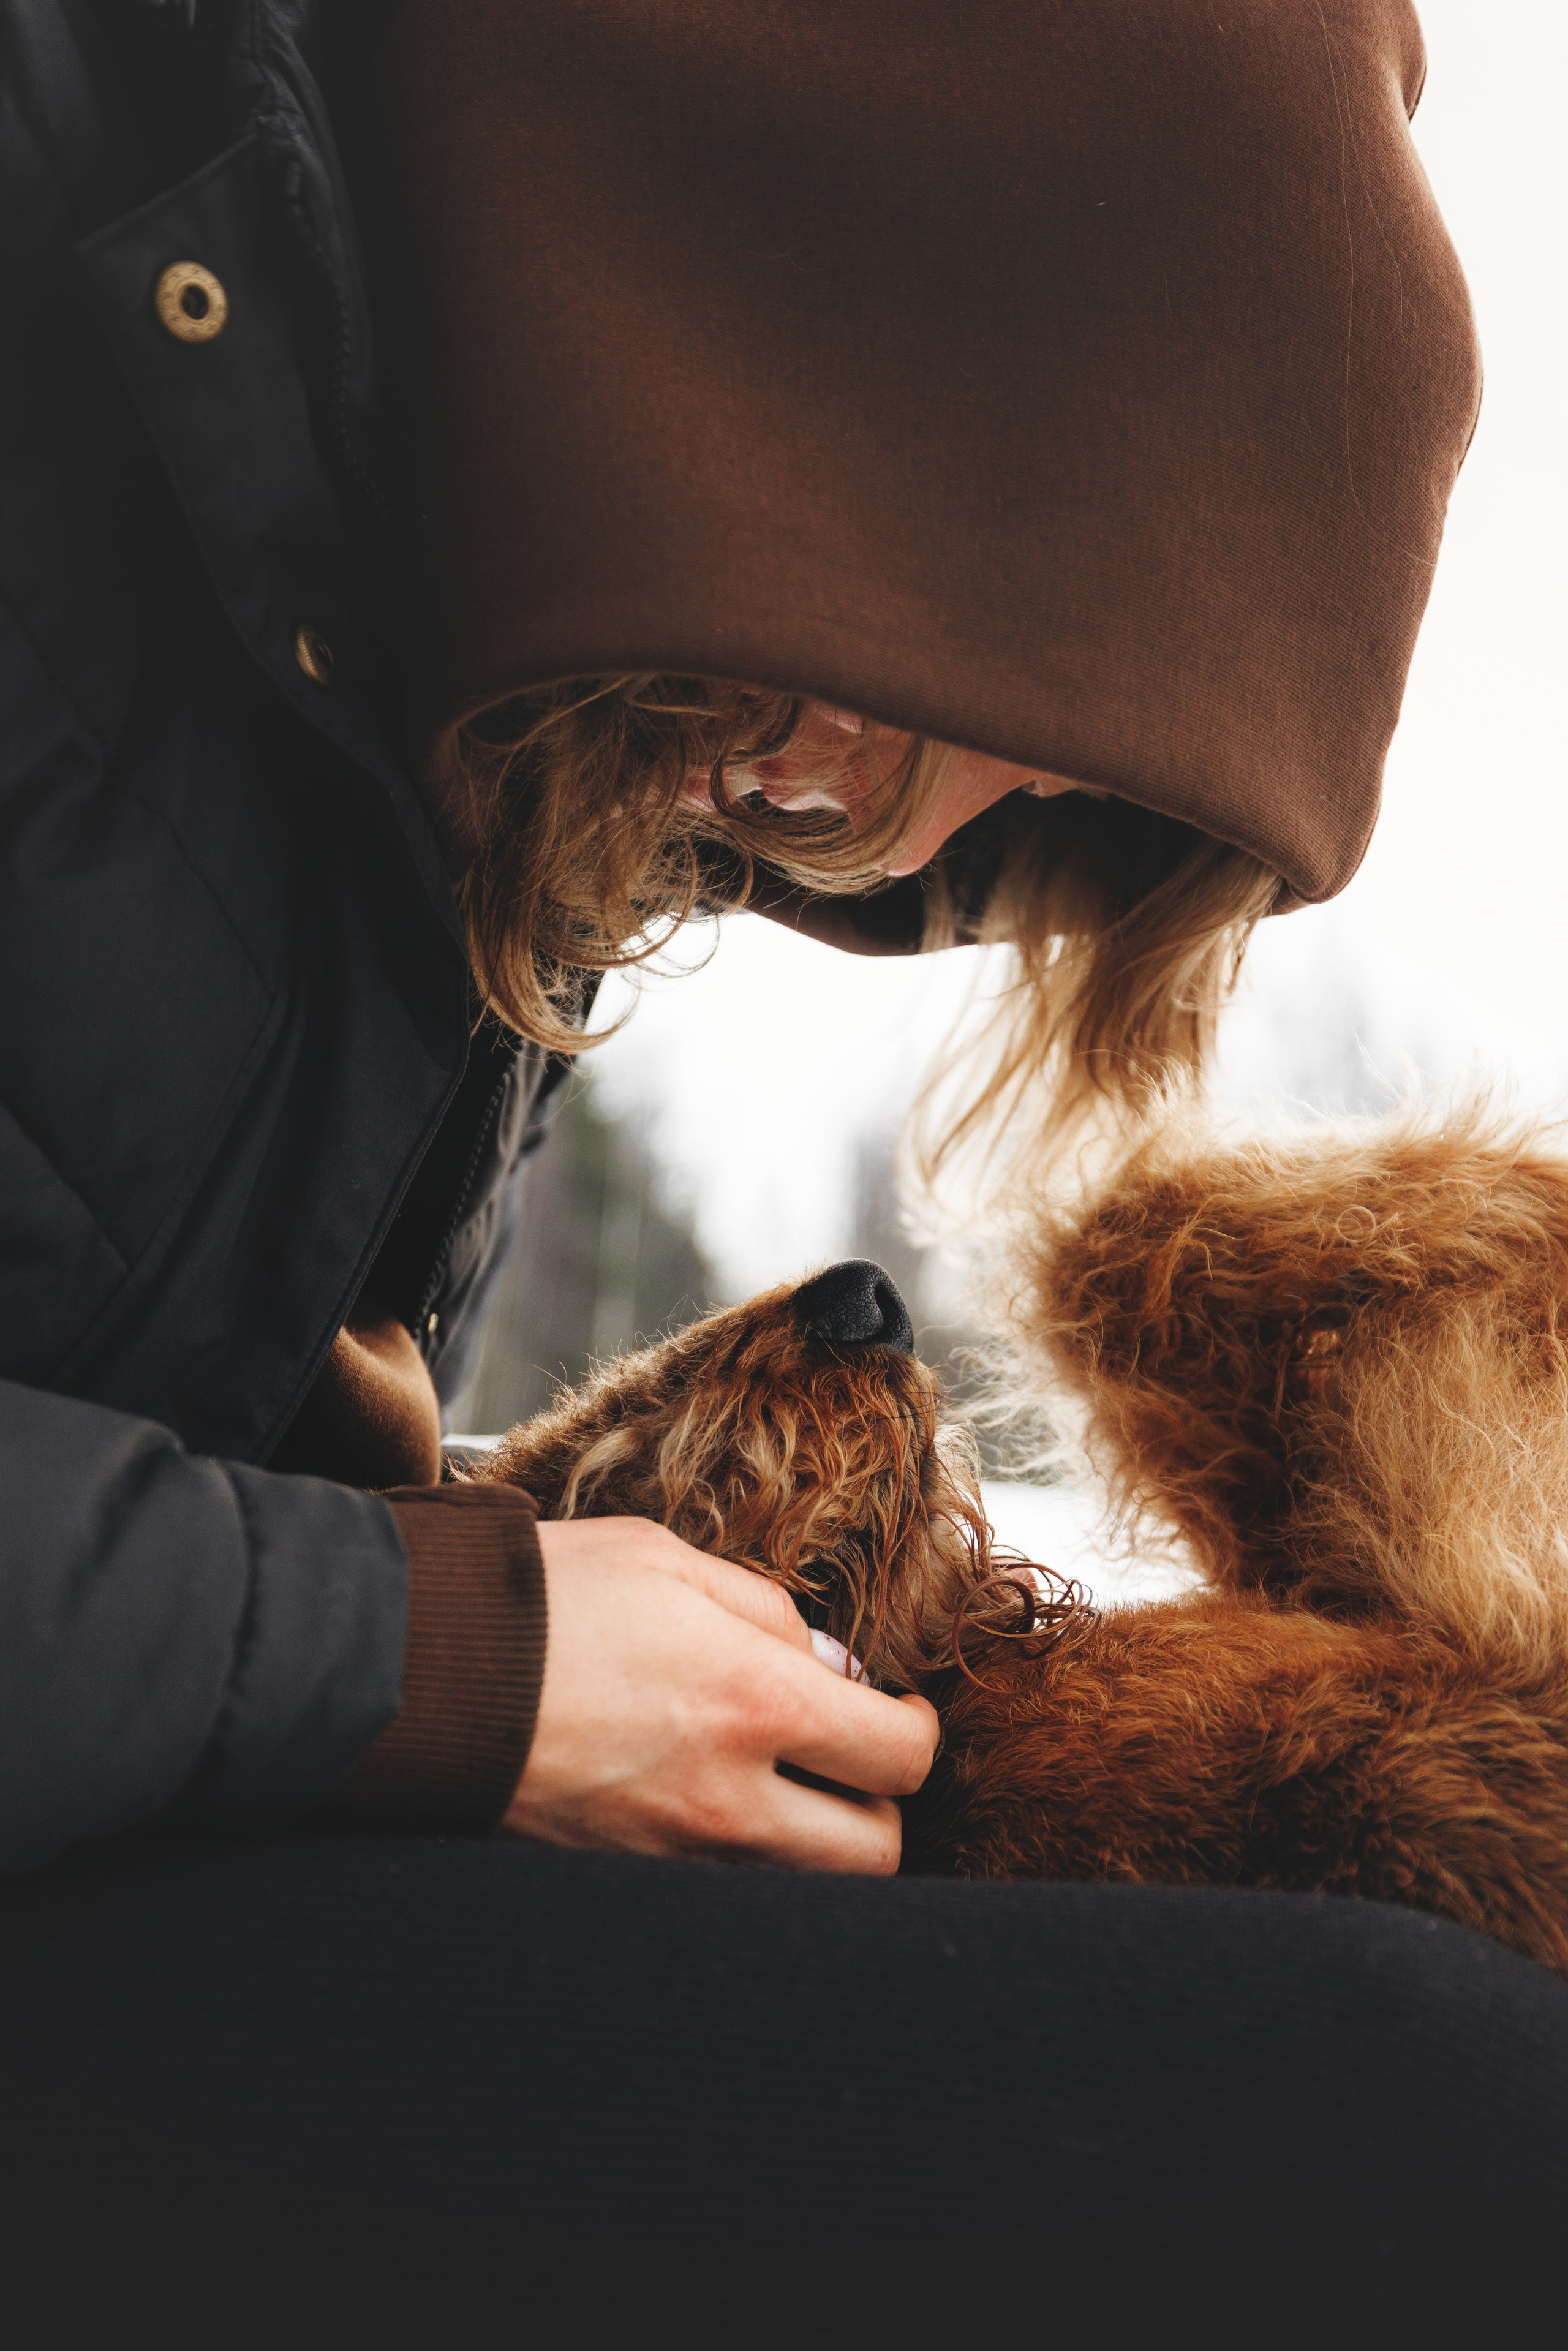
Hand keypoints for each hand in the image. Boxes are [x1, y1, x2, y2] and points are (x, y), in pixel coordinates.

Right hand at [503, 1518, 938, 1871]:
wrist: (419, 1670)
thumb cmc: (543, 1600)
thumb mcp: (669, 1561)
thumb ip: (770, 1613)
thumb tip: (834, 1670)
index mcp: (756, 1701)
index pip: (901, 1755)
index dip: (915, 1731)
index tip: (894, 1710)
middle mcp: (729, 1798)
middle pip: (874, 1852)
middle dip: (879, 1809)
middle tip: (849, 1762)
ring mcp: (674, 1854)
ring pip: (802, 1888)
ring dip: (813, 1846)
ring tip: (782, 1788)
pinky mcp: (623, 1881)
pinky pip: (721, 1897)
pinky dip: (737, 1866)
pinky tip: (708, 1809)